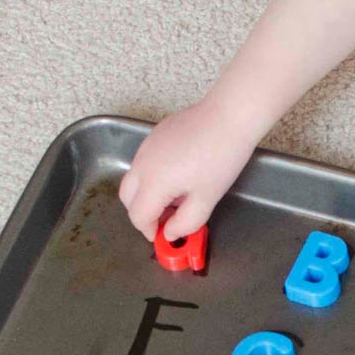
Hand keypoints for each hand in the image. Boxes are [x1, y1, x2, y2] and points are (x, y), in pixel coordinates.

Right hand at [119, 99, 259, 241]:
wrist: (227, 117)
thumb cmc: (221, 159)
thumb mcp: (207, 199)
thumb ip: (186, 222)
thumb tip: (170, 233)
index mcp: (153, 182)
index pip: (138, 216)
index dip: (149, 231)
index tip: (163, 237)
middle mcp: (141, 163)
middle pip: (127, 198)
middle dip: (142, 214)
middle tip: (166, 221)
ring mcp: (145, 147)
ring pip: (133, 179)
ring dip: (146, 195)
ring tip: (177, 199)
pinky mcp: (154, 135)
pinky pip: (143, 163)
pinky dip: (151, 177)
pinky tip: (180, 177)